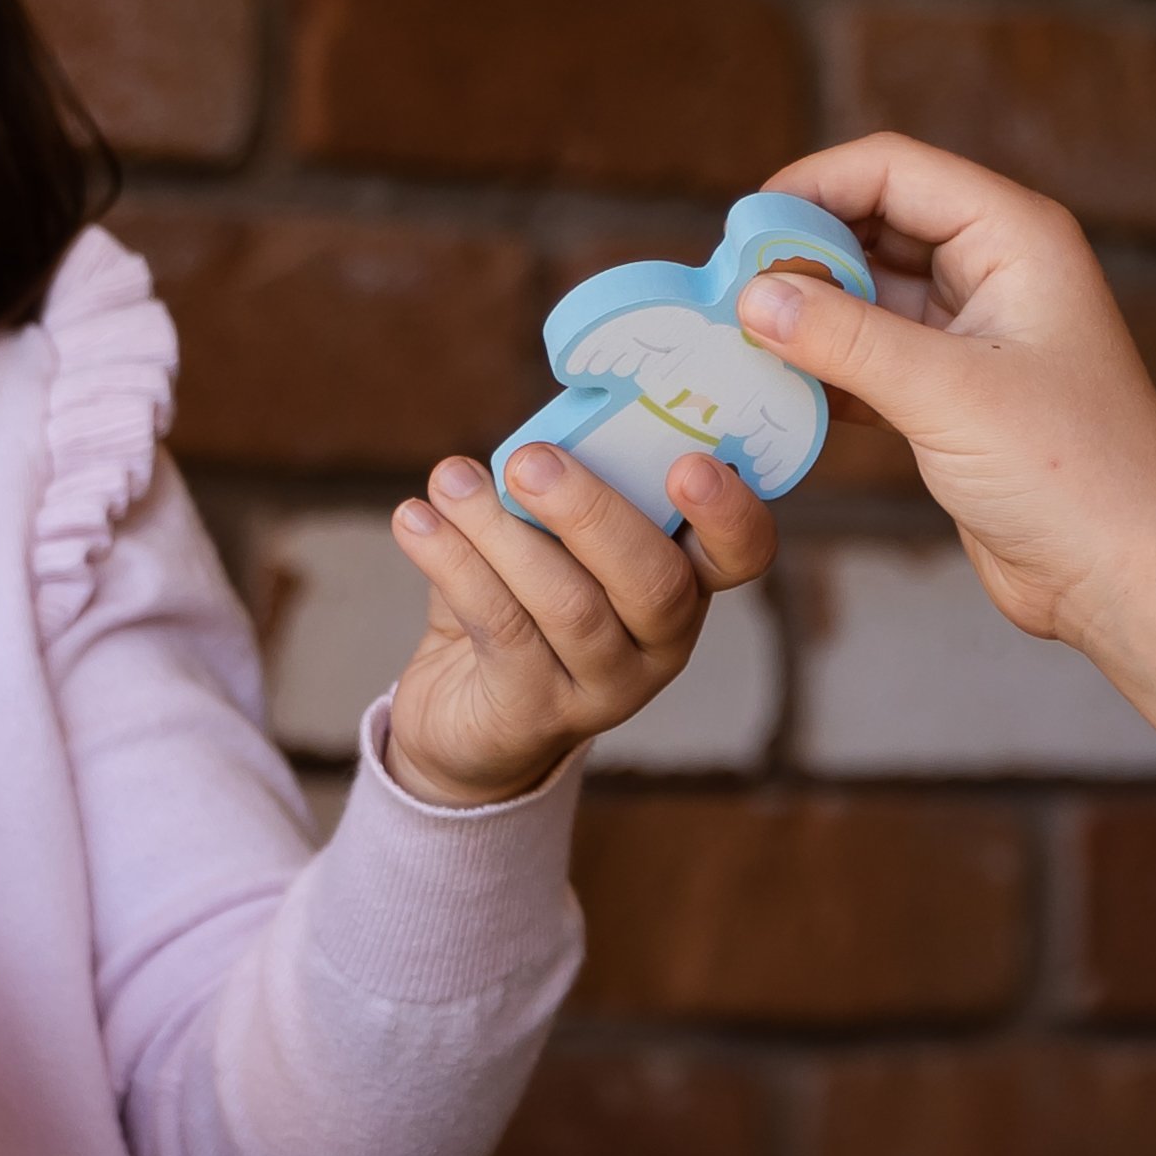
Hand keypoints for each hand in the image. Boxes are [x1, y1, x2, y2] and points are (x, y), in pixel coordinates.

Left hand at [379, 439, 774, 806]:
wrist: (462, 719)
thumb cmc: (517, 607)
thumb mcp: (547, 545)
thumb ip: (554, 493)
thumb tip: (532, 435)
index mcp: (685, 584)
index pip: (741, 555)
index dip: (730, 512)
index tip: (689, 463)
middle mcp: (662, 643)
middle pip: (654, 581)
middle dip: (591, 510)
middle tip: (528, 460)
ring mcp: (605, 688)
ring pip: (570, 604)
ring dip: (502, 532)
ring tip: (451, 481)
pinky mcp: (536, 712)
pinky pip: (501, 627)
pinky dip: (453, 563)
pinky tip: (414, 521)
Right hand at [730, 134, 1155, 776]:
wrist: (1128, 574)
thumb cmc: (1072, 472)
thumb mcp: (948, 394)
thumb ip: (845, 339)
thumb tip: (753, 295)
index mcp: (1014, 236)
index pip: (892, 169)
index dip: (812, 187)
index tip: (740, 232)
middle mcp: (996, 269)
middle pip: (874, 223)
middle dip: (801, 251)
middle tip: (728, 293)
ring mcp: (975, 333)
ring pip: (868, 293)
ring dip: (808, 312)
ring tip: (737, 340)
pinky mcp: (955, 394)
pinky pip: (873, 355)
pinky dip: (827, 365)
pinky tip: (777, 387)